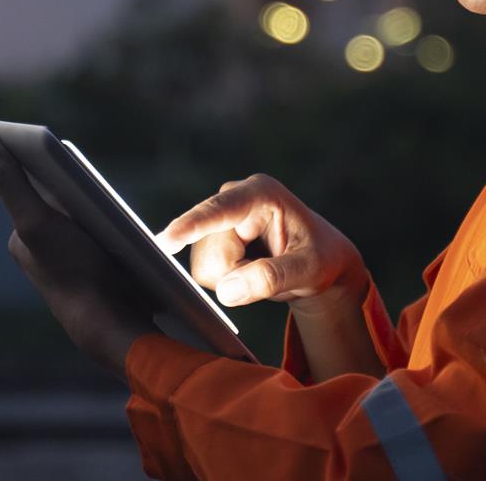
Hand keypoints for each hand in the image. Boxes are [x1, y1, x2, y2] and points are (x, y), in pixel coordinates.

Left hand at [0, 132, 156, 379]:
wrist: (110, 323)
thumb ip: (8, 181)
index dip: (47, 166)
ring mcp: (68, 262)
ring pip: (83, 219)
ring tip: (111, 207)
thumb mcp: (35, 219)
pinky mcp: (95, 272)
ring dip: (96, 208)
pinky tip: (125, 231)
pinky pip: (101, 239)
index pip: (31, 187)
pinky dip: (111, 229)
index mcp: (20, 238)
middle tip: (92, 182)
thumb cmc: (72, 270)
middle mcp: (39, 251)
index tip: (62, 150)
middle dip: (75, 187)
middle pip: (59, 201)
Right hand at [156, 173, 365, 314]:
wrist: (317, 260)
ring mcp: (219, 218)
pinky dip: (228, 281)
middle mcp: (233, 198)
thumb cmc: (319, 257)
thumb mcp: (309, 269)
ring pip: (205, 267)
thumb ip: (272, 277)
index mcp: (261, 194)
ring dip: (234, 279)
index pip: (220, 211)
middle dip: (238, 274)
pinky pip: (204, 273)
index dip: (192, 226)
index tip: (166, 240)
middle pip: (212, 254)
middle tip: (272, 271)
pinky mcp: (210, 236)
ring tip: (263, 268)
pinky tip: (249, 268)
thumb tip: (227, 291)